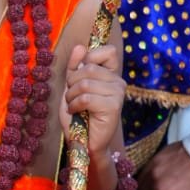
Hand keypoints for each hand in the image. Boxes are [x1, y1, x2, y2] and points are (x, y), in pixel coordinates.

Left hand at [59, 43, 125, 158]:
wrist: (83, 142)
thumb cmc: (78, 115)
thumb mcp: (71, 87)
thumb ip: (75, 67)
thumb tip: (80, 47)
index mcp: (111, 74)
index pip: (108, 51)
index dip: (89, 58)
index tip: (79, 74)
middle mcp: (118, 82)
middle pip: (89, 67)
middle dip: (72, 82)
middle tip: (72, 96)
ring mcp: (118, 94)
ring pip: (86, 82)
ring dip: (71, 96)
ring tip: (74, 106)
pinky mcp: (114, 107)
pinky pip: (87, 97)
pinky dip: (74, 105)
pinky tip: (76, 113)